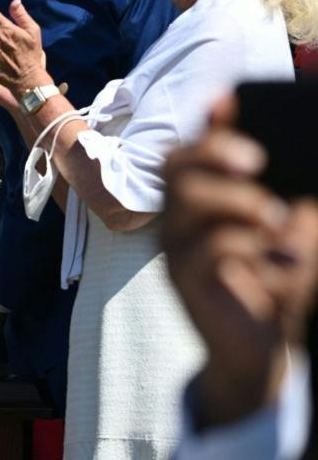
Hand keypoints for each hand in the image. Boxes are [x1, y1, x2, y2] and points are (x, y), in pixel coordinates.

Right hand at [162, 104, 317, 426]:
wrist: (261, 350)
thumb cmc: (273, 280)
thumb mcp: (283, 227)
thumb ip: (274, 185)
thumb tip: (270, 146)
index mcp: (197, 204)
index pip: (183, 155)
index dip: (208, 132)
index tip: (235, 109)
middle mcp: (177, 222)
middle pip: (174, 170)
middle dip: (214, 155)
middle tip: (258, 164)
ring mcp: (176, 254)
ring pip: (185, 207)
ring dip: (238, 203)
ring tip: (279, 221)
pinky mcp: (185, 285)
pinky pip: (203, 254)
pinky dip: (249, 250)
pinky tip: (283, 264)